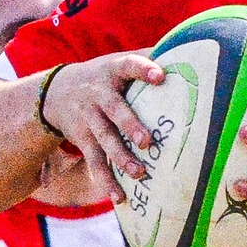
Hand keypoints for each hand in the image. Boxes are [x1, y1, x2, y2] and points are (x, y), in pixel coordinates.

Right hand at [40, 52, 168, 200]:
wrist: (57, 92)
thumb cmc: (104, 77)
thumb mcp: (119, 62)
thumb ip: (147, 56)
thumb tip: (189, 49)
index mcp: (113, 71)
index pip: (128, 66)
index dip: (143, 70)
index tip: (160, 76)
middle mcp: (99, 95)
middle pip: (115, 110)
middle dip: (130, 125)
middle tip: (147, 142)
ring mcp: (89, 119)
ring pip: (104, 140)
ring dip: (121, 158)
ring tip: (139, 173)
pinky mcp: (83, 140)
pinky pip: (95, 162)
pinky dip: (106, 181)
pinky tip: (119, 197)